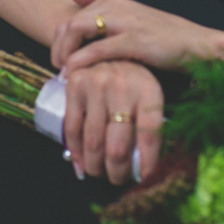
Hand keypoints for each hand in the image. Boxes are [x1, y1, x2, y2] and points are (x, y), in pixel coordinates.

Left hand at [52, 0, 223, 72]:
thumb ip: (101, 0)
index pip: (72, 12)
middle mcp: (117, 5)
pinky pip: (98, 49)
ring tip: (63, 70)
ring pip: (78, 28)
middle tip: (57, 65)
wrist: (197, 44)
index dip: (59, 35)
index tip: (59, 53)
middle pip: (70, 20)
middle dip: (57, 44)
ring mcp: (126, 22)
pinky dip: (81, 61)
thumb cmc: (163, 35)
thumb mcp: (131, 13)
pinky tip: (74, 73)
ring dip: (64, 51)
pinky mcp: (135, 41)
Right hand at [64, 61, 162, 184]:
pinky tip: (82, 163)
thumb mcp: (150, 93)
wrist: (108, 43)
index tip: (144, 178)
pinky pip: (73, 128)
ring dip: (95, 166)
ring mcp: (96, 86)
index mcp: (149, 90)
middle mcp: (122, 87)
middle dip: (117, 172)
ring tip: (100, 174)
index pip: (150, 136)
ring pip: (93, 142)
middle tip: (118, 180)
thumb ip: (150, 124)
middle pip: (118, 145)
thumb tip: (145, 168)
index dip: (147, 163)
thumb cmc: (135, 78)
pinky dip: (76, 152)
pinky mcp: (75, 85)